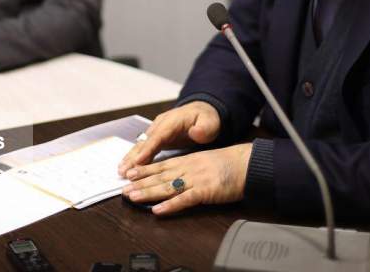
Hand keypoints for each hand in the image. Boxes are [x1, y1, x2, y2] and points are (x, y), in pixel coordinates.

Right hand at [118, 101, 220, 175]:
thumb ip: (204, 128)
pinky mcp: (156, 137)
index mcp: (172, 121)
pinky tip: (127, 167)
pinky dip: (135, 157)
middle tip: (123, 171)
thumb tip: (196, 132)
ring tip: (120, 171)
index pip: (158, 136)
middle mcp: (161, 124)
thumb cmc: (206, 119)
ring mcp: (157, 130)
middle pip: (145, 141)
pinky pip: (144, 148)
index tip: (139, 162)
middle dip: (134, 156)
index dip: (148, 149)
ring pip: (141, 145)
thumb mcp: (210, 122)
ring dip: (131, 158)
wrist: (201, 111)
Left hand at [121, 143, 252, 214]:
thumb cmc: (228, 163)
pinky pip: (184, 199)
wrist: (246, 163)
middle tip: (123, 189)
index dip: (144, 170)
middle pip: (159, 177)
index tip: (129, 173)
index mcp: (188, 161)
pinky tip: (158, 210)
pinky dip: (170, 205)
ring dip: (148, 193)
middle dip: (140, 183)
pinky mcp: (205, 191)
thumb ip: (189, 166)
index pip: (161, 165)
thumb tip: (175, 174)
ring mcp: (195, 179)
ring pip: (167, 187)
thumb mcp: (204, 160)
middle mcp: (188, 168)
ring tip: (133, 197)